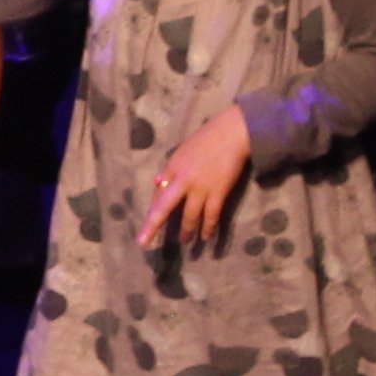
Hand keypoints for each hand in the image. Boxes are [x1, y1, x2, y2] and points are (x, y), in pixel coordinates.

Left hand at [151, 110, 250, 245]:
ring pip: (189, 216)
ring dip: (186, 231)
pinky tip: (206, 237)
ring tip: (184, 241)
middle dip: (152, 225)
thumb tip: (157, 182)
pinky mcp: (218, 192)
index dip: (153, 210)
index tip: (148, 224)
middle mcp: (182, 179)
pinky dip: (208, 228)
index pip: (158, 193)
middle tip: (144, 242)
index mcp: (171, 167)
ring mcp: (200, 187)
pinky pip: (211, 215)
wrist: (231, 133)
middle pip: (163, 207)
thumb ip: (170, 169)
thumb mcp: (181, 152)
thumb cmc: (206, 140)